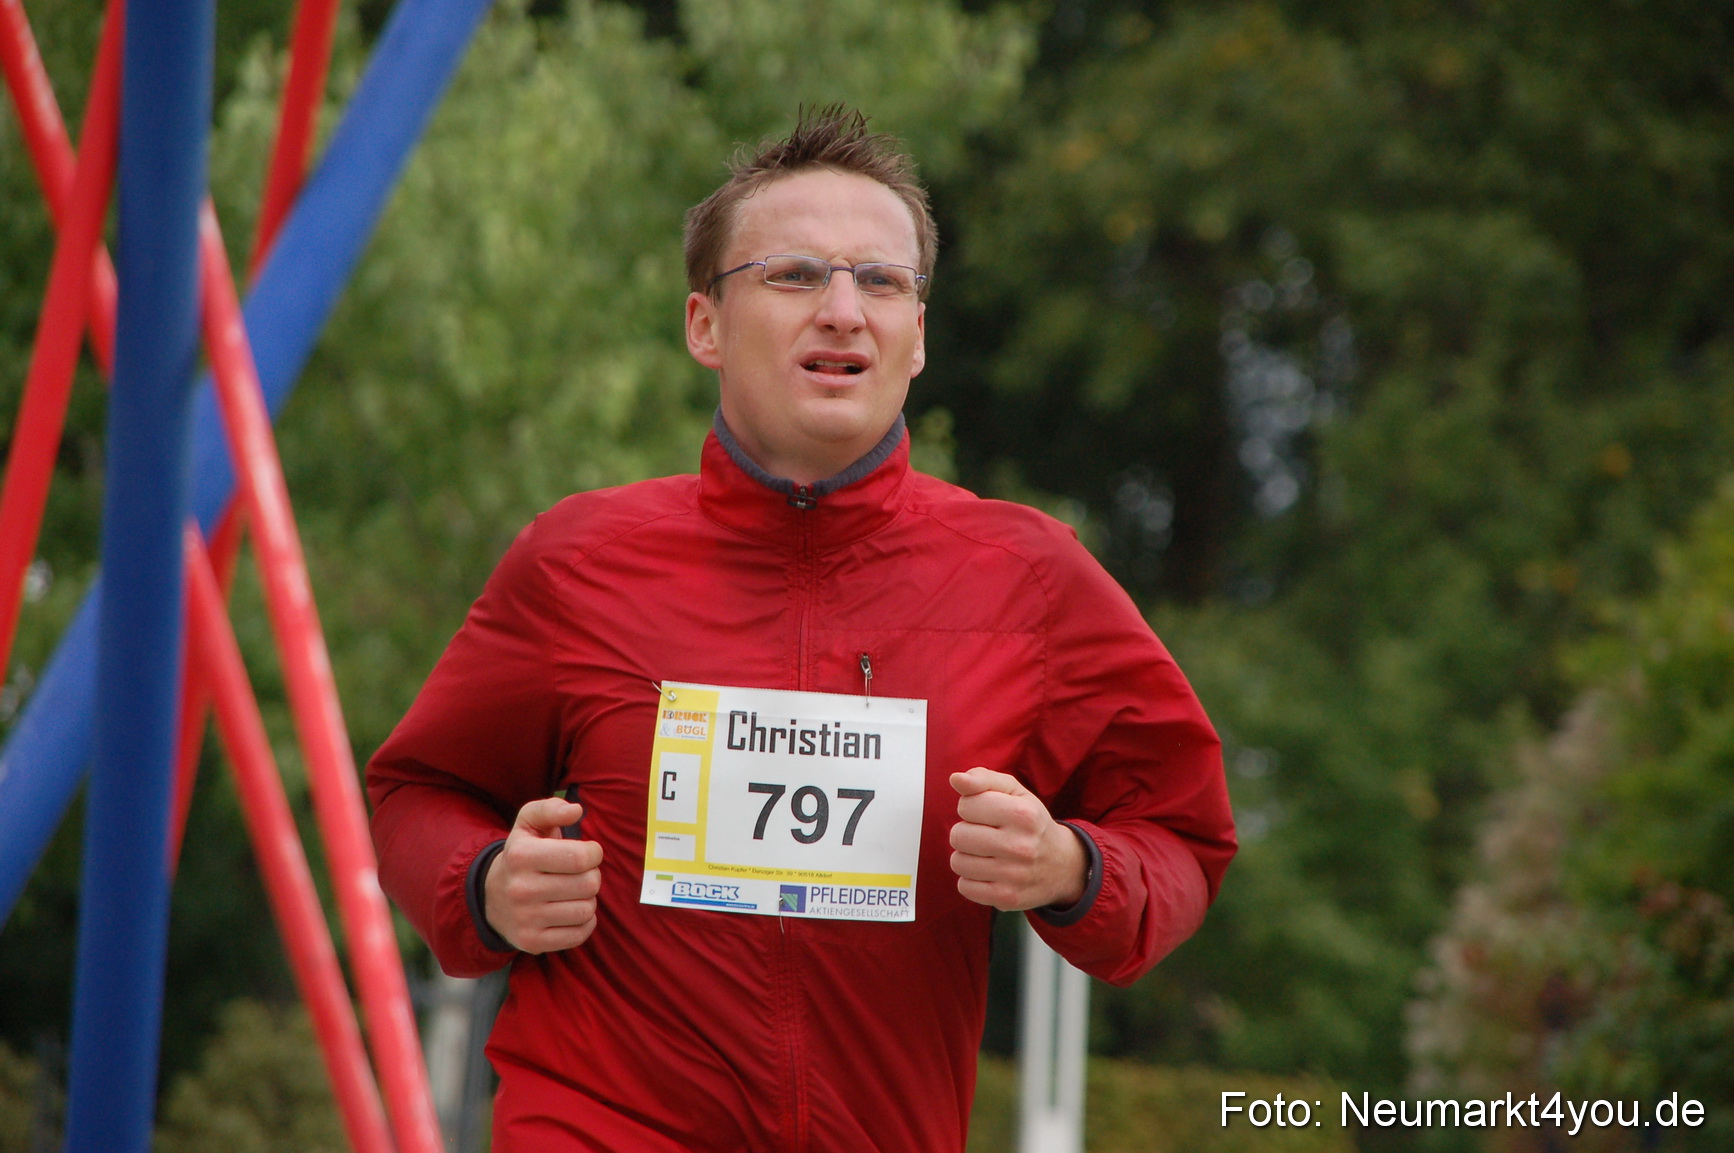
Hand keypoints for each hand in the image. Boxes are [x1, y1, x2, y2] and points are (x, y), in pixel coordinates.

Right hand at [483, 797, 603, 952]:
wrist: (491, 897)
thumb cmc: (522, 854)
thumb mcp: (528, 824)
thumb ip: (551, 809)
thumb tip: (575, 811)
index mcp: (521, 855)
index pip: (581, 857)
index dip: (593, 853)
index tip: (586, 853)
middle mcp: (520, 889)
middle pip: (588, 884)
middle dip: (592, 875)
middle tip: (578, 874)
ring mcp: (525, 919)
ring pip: (586, 910)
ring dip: (588, 899)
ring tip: (573, 892)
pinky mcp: (532, 942)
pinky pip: (579, 934)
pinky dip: (584, 922)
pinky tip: (570, 911)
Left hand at [948, 767, 1085, 911]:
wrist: (1063, 865)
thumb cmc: (1030, 822)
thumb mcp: (1015, 793)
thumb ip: (984, 779)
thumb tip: (956, 779)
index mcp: (1022, 814)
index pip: (966, 805)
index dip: (971, 807)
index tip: (986, 813)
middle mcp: (1020, 845)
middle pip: (958, 835)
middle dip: (967, 832)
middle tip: (985, 834)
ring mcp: (1014, 875)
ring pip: (958, 862)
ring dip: (967, 856)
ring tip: (986, 854)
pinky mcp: (1006, 898)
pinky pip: (965, 887)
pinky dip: (971, 880)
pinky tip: (988, 872)